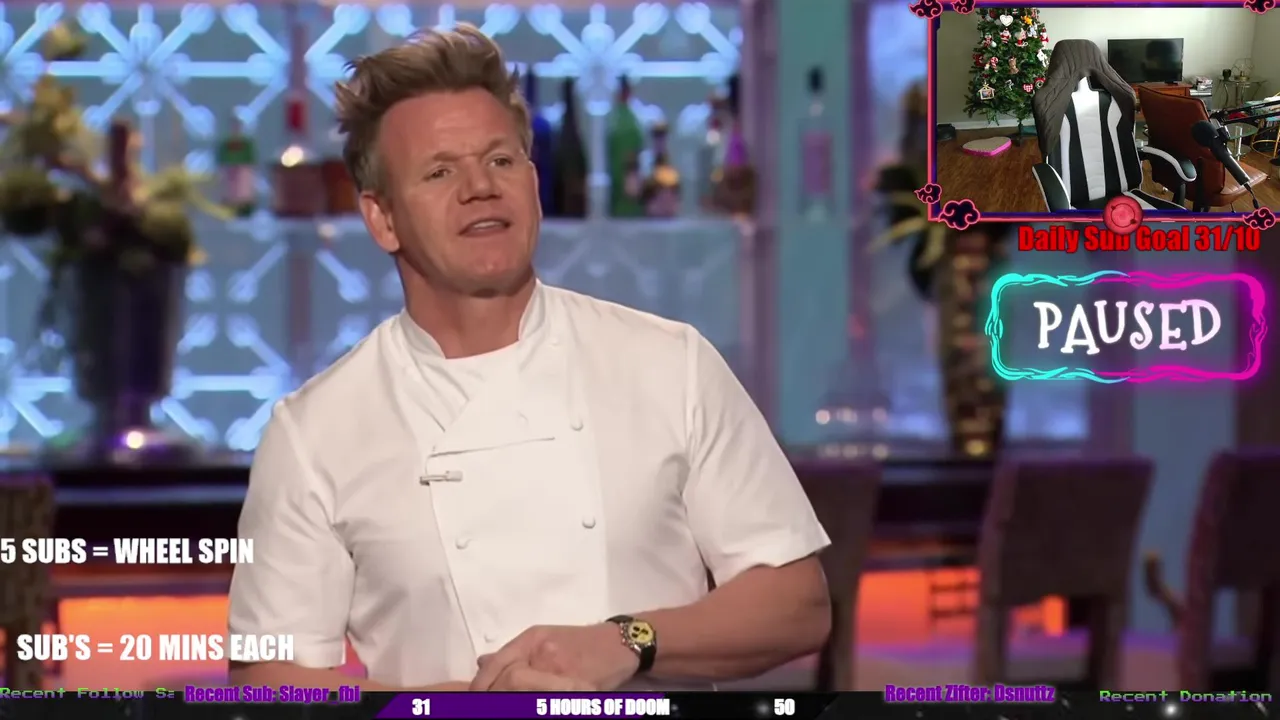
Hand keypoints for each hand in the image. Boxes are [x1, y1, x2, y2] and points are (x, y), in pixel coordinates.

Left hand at [469, 624, 638, 691]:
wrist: (620, 643)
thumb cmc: (581, 642)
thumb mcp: (545, 638)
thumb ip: (516, 652)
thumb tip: (482, 663)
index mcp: (532, 638)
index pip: (498, 663)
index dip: (481, 684)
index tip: (472, 698)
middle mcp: (543, 651)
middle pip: (509, 679)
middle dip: (494, 695)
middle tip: (484, 705)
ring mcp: (560, 668)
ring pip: (527, 691)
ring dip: (514, 700)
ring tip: (505, 707)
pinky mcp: (577, 685)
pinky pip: (551, 697)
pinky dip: (539, 702)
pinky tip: (536, 703)